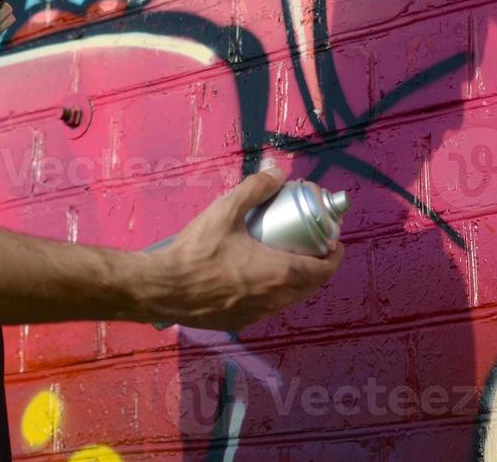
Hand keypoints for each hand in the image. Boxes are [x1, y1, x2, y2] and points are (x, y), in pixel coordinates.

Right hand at [140, 167, 345, 331]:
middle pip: (309, 287)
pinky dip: (272, 292)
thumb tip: (277, 173)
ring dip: (295, 281)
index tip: (334, 243)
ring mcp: (257, 314)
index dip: (334, 257)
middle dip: (317, 267)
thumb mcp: (225, 211)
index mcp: (278, 274)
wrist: (162, 288)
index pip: (323, 271)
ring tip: (284, 258)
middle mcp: (274, 299)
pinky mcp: (239, 322)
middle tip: (310, 246)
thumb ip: (254, 189)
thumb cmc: (196, 251)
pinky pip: (267, 307)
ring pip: (288, 299)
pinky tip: (255, 276)